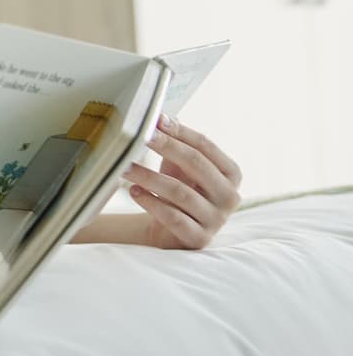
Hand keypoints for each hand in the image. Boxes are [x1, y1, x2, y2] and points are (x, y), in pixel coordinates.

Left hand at [122, 115, 241, 248]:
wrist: (171, 231)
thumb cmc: (178, 190)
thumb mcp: (179, 166)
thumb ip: (176, 143)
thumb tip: (162, 117)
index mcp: (231, 173)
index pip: (206, 146)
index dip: (180, 131)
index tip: (155, 120)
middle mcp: (229, 196)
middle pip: (196, 164)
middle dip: (165, 146)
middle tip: (139, 137)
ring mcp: (216, 220)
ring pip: (180, 192)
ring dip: (148, 176)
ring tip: (125, 167)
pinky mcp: (199, 238)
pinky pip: (173, 218)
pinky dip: (151, 202)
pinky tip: (134, 191)